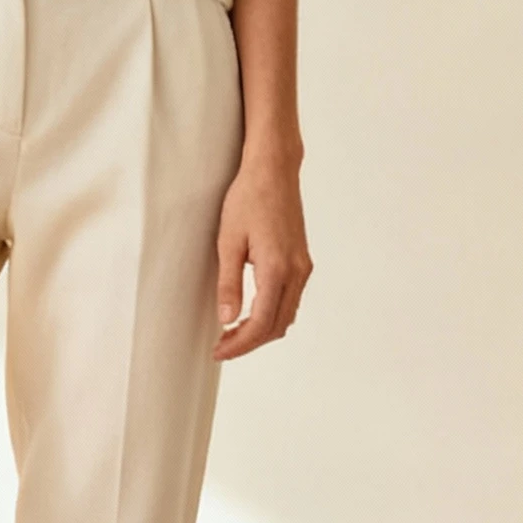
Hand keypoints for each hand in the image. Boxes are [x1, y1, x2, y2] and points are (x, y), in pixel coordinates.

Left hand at [213, 147, 312, 359]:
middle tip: (221, 345)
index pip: (262, 323)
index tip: (219, 351)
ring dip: (262, 330)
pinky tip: (250, 311)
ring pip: (286, 315)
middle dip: (250, 342)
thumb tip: (227, 319)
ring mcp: (303, 267)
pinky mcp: (302, 261)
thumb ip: (228, 283)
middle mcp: (297, 271)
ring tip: (232, 332)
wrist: (274, 171)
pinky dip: (272, 314)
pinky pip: (290, 299)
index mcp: (277, 269)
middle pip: (278, 325)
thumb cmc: (248, 198)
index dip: (240, 344)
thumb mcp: (228, 241)